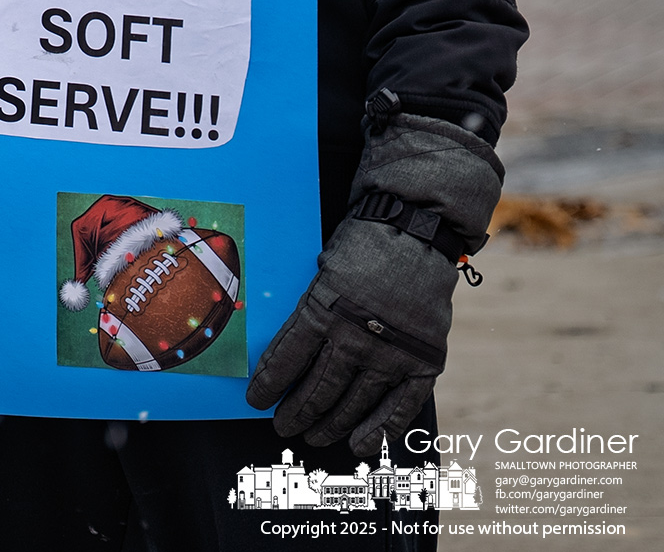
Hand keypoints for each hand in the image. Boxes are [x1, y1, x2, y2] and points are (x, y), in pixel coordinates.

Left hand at [246, 106, 502, 456]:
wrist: (414, 234)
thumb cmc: (361, 248)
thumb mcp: (321, 273)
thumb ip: (309, 311)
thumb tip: (284, 349)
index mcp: (323, 310)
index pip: (286, 359)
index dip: (269, 385)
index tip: (255, 400)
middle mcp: (356, 337)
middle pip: (318, 388)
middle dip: (296, 411)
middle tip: (283, 426)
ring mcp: (392, 353)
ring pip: (354, 402)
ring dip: (330, 423)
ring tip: (313, 436)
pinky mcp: (423, 361)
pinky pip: (399, 407)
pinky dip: (379, 429)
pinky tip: (359, 444)